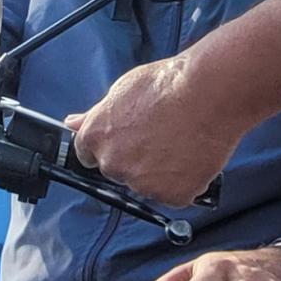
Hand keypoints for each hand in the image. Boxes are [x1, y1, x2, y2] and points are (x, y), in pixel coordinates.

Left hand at [65, 54, 246, 207]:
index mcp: (96, 137)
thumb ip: (96, 114)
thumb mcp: (123, 89)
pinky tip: (191, 157)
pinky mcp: (172, 196)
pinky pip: (175, 195)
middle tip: (160, 137)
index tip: (126, 141)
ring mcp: (142, 184)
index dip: (110, 146)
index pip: (88, 155)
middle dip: (135, 159)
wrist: (208, 93)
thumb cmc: (169, 85)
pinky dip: (184, 182)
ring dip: (160, 172)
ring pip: (147, 185)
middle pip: (119, 171)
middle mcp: (114, 164)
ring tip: (179, 143)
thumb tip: (72, 123)